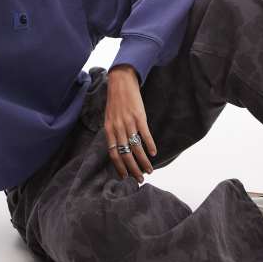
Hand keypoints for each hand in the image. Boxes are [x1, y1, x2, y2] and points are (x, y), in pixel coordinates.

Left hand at [105, 65, 157, 182]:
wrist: (120, 82)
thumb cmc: (116, 101)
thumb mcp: (109, 118)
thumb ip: (113, 132)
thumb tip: (118, 148)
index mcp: (109, 129)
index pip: (112, 153)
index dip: (119, 167)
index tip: (125, 177)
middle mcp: (117, 128)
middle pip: (125, 154)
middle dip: (133, 169)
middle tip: (140, 179)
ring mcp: (128, 122)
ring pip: (136, 148)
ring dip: (143, 161)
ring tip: (149, 170)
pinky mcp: (139, 116)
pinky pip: (145, 135)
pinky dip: (150, 145)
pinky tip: (154, 153)